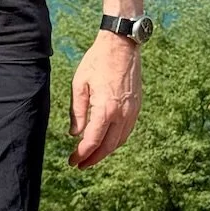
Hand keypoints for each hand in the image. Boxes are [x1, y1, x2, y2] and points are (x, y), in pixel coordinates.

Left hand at [69, 31, 142, 167]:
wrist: (122, 45)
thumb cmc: (97, 61)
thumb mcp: (79, 84)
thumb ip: (77, 112)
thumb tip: (75, 134)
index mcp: (105, 109)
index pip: (92, 141)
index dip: (81, 155)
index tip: (72, 161)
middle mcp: (122, 114)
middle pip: (108, 147)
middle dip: (93, 159)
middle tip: (80, 165)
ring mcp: (132, 111)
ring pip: (119, 141)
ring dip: (105, 152)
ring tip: (92, 156)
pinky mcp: (137, 106)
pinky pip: (127, 130)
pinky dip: (116, 140)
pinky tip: (106, 141)